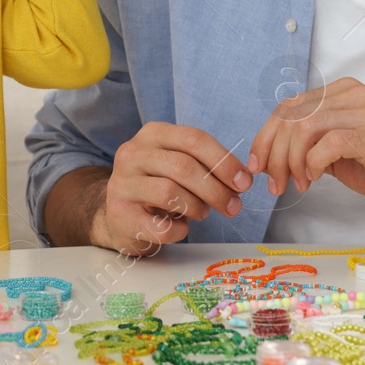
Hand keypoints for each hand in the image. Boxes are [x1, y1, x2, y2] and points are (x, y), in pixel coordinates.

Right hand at [96, 122, 252, 255]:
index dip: (224, 161)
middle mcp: (132, 153)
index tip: (244, 181)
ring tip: (202, 213)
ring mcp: (122, 184)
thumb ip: (205, 166)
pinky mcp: (120, 215)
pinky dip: (180, 230)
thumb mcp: (177, 165)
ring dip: (197, 207)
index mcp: (153, 134)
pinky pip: (161, 226)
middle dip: (216, 189)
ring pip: (170, 193)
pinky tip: (179, 226)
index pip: (194, 139)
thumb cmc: (158, 186)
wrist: (119, 215)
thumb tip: (241, 179)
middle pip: (183, 166)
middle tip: (234, 207)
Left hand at [246, 77, 364, 221]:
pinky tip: (314, 180)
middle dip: (272, 152)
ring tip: (295, 184)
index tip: (258, 164)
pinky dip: (311, 164)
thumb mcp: (342, 151)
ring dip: (289, 161)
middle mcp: (354, 94)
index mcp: (344, 92)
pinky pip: (326, 143)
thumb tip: (274, 154)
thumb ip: (313, 143)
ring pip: (304, 127)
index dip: (266, 136)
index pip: (290, 106)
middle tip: (272, 182)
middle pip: (291, 115)